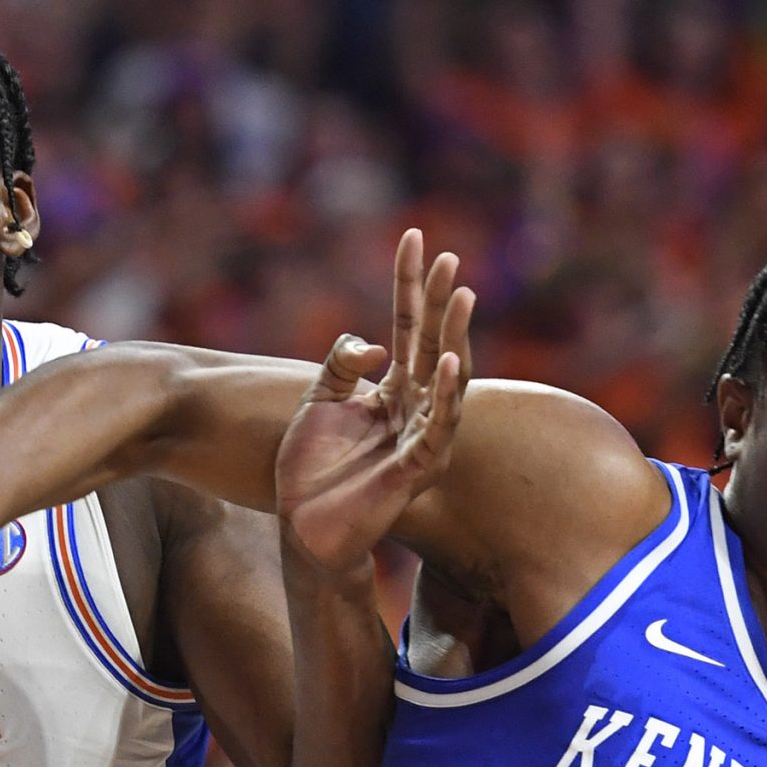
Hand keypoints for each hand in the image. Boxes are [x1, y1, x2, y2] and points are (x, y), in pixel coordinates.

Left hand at [274, 229, 470, 580]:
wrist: (305, 529)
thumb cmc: (312, 470)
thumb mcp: (318, 402)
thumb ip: (340, 364)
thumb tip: (370, 343)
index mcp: (391, 390)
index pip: (405, 327)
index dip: (408, 284)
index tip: (413, 237)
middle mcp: (414, 408)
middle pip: (431, 344)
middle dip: (438, 300)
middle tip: (448, 256)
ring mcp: (420, 437)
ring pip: (445, 378)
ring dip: (454, 336)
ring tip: (461, 294)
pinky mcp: (418, 467)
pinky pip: (438, 426)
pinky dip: (448, 395)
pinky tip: (453, 362)